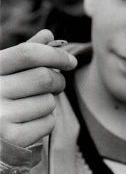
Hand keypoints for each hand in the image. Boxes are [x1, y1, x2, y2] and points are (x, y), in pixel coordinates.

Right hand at [0, 30, 76, 146]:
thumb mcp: (4, 72)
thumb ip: (25, 53)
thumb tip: (48, 34)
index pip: (28, 53)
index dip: (55, 55)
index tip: (71, 62)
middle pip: (44, 77)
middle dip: (58, 81)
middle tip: (57, 85)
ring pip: (48, 102)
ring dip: (49, 103)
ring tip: (32, 107)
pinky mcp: (11, 139)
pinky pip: (48, 123)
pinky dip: (46, 122)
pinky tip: (30, 123)